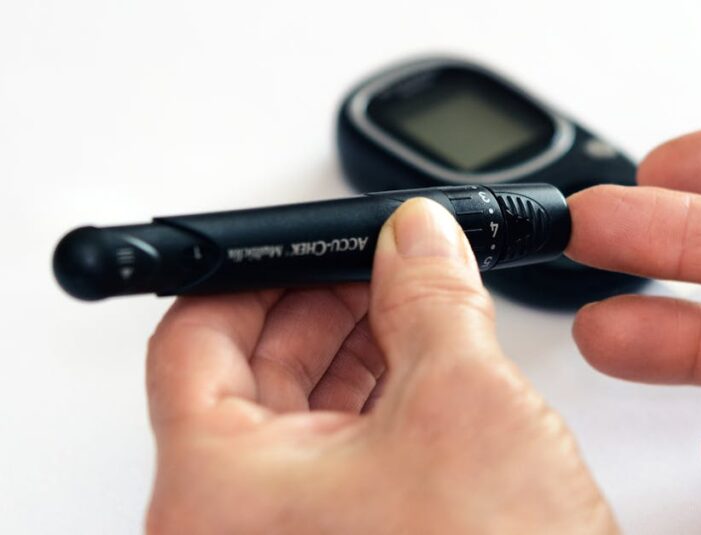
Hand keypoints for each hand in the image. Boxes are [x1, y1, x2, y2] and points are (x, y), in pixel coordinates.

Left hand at [145, 199, 615, 533]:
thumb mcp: (463, 403)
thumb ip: (432, 296)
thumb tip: (418, 237)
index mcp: (218, 493)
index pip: (194, 340)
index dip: (258, 272)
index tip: (315, 241)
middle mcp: (237, 524)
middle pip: (247, 373)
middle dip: (323, 302)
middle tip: (381, 259)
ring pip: (300, 412)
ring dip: (358, 345)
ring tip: (416, 300)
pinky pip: (341, 453)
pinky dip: (380, 398)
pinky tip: (427, 361)